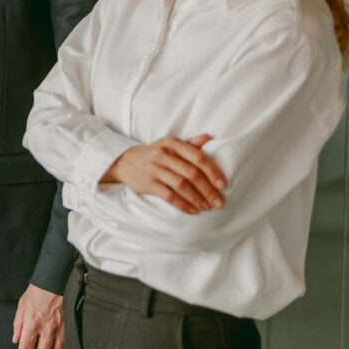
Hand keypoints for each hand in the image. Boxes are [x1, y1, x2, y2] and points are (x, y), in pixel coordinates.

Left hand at [12, 284, 63, 348]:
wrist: (54, 282)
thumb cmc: (37, 292)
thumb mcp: (21, 307)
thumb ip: (18, 325)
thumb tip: (16, 340)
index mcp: (32, 324)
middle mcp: (46, 329)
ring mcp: (59, 330)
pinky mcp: (68, 328)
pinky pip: (65, 347)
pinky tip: (53, 347)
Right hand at [102, 134, 225, 213]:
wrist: (125, 161)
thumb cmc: (155, 154)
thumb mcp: (170, 145)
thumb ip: (190, 143)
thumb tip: (210, 138)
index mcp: (172, 143)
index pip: (198, 157)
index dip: (212, 172)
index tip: (223, 185)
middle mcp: (163, 154)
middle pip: (191, 173)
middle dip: (208, 190)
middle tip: (219, 202)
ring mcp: (154, 169)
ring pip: (181, 185)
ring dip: (197, 198)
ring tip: (207, 207)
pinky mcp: (148, 183)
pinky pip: (169, 195)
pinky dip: (182, 204)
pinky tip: (192, 210)